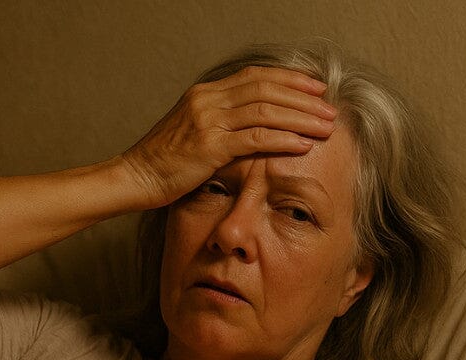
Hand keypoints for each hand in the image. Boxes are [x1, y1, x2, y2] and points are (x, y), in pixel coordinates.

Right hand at [118, 65, 338, 208]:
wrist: (134, 177)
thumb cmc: (163, 162)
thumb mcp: (191, 133)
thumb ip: (219, 123)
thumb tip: (249, 127)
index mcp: (205, 93)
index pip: (256, 76)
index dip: (289, 80)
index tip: (316, 89)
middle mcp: (208, 100)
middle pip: (266, 89)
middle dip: (303, 98)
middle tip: (330, 109)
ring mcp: (208, 121)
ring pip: (266, 111)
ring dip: (300, 118)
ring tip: (325, 128)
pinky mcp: (209, 146)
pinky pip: (254, 138)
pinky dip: (282, 139)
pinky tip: (302, 144)